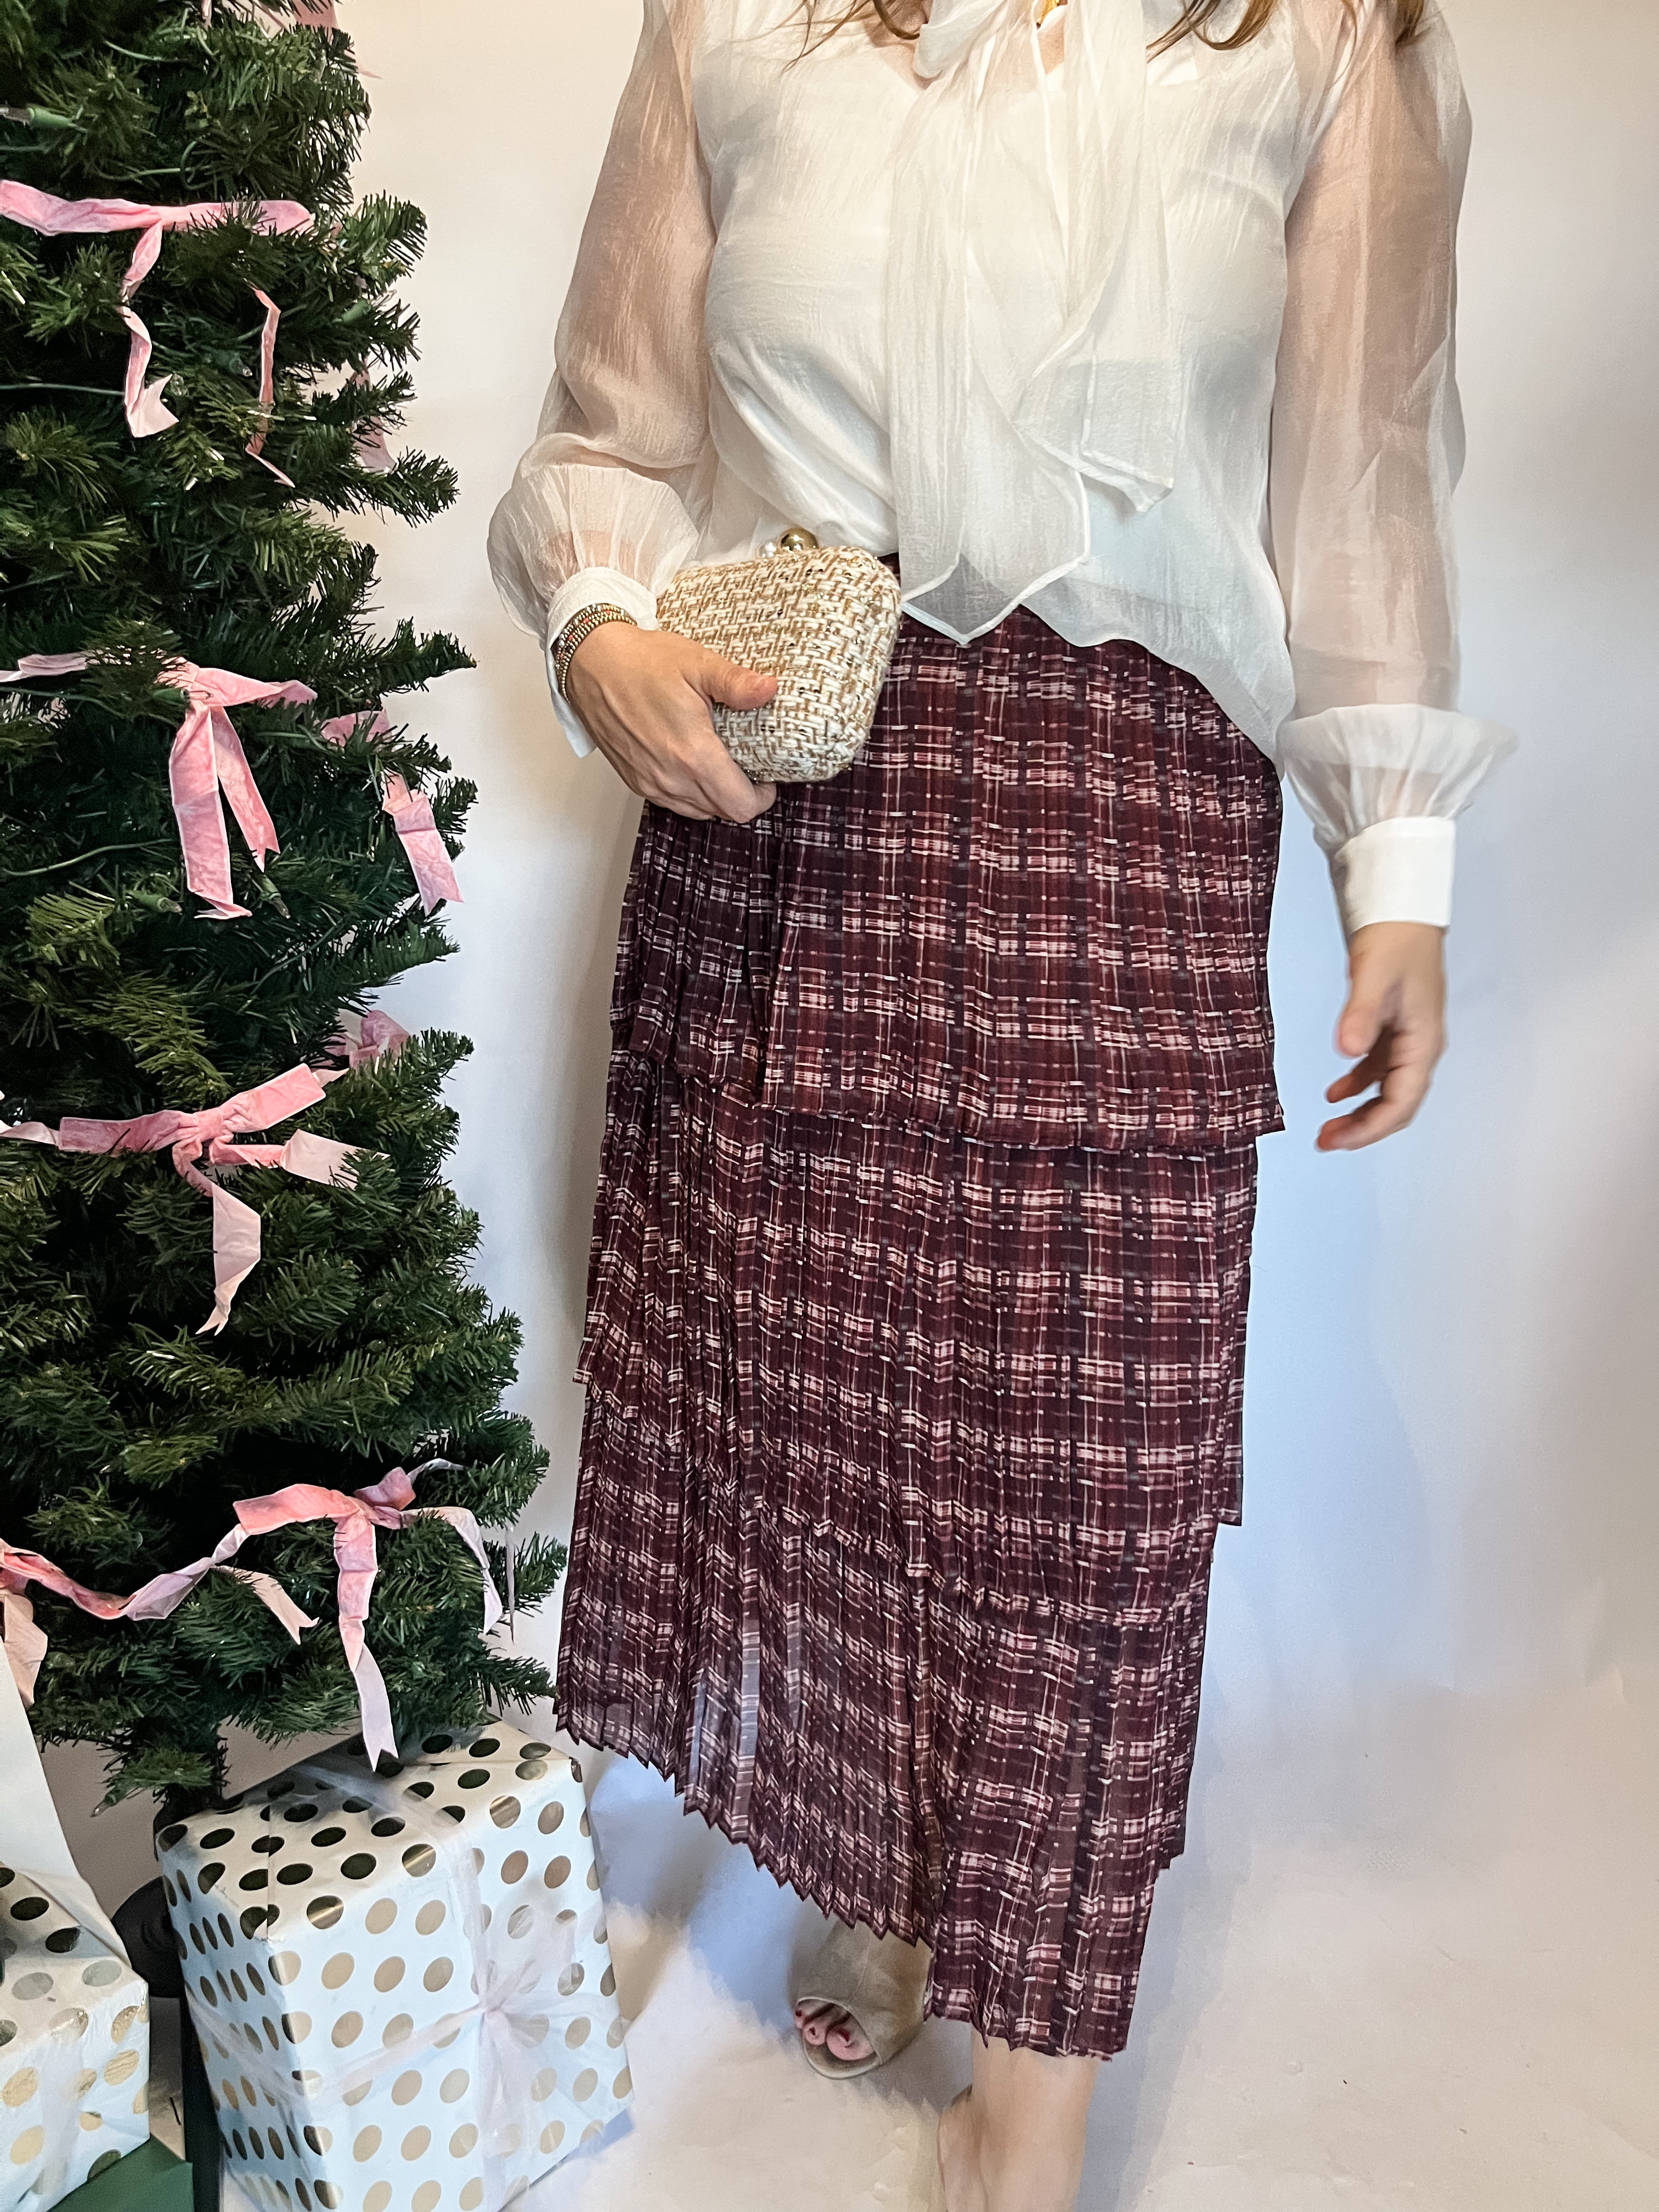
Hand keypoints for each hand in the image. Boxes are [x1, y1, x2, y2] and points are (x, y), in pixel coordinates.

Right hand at [563, 621, 778, 822]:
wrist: (591, 663)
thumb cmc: (639, 662)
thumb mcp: (697, 663)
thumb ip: (736, 683)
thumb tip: (768, 689)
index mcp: (692, 755)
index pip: (739, 805)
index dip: (761, 798)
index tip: (767, 778)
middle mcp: (670, 778)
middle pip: (721, 812)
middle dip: (742, 796)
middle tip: (750, 769)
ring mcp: (649, 783)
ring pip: (698, 811)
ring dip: (716, 797)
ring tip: (722, 767)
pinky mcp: (635, 781)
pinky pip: (673, 803)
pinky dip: (690, 793)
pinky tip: (693, 766)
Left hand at [1318, 921, 1447, 1151]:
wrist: (1403, 911)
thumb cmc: (1395, 939)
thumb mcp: (1372, 975)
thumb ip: (1360, 1015)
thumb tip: (1348, 1051)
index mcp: (1423, 1041)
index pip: (1402, 1101)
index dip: (1371, 1127)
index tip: (1339, 1140)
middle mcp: (1420, 1045)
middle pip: (1397, 1103)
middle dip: (1364, 1128)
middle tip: (1327, 1141)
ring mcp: (1409, 1038)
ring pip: (1388, 1090)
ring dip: (1360, 1111)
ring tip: (1328, 1127)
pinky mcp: (1394, 1028)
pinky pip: (1379, 1069)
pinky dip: (1358, 1084)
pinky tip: (1335, 1092)